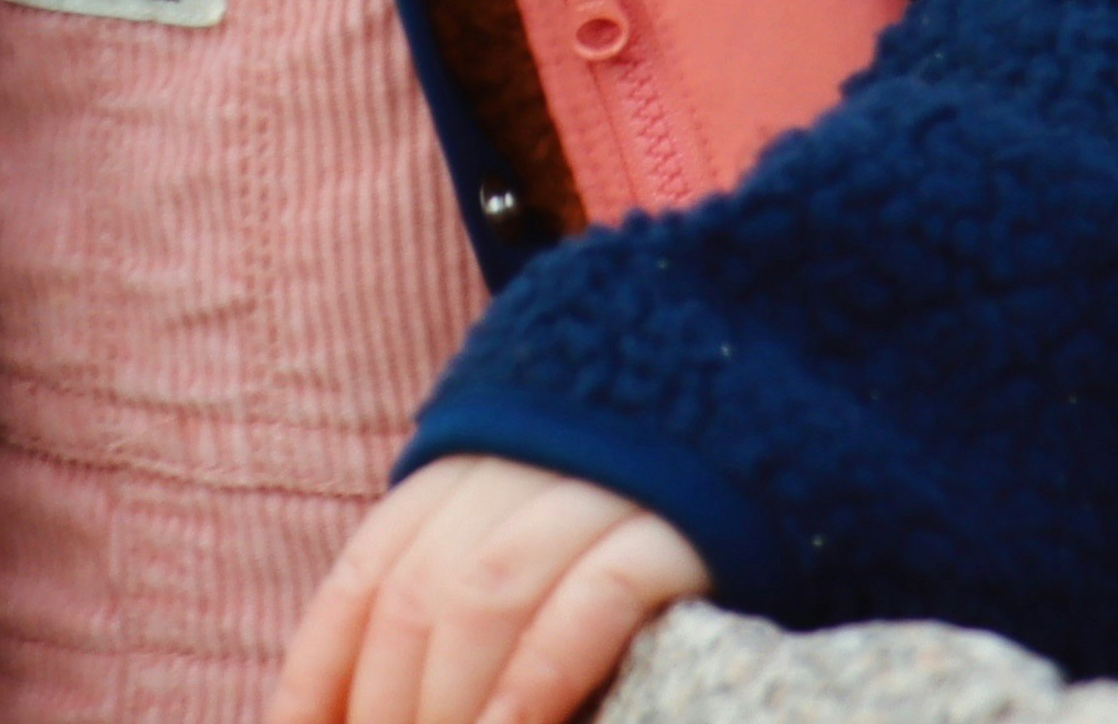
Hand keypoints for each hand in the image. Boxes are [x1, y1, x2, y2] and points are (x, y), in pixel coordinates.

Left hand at [268, 453, 712, 723]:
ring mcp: (602, 483)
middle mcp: (521, 459)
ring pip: (484, 598)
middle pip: (416, 597)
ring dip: (450, 707)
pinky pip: (590, 601)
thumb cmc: (649, 506)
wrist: (798, 423)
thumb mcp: (535, 521)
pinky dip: (538, 680)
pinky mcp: (681, 522)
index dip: (319, 674)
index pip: (366, 577)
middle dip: (386, 709)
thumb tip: (376, 702)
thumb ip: (463, 585)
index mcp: (471, 459)